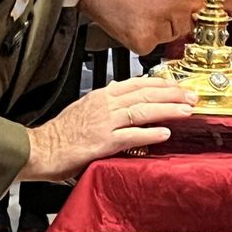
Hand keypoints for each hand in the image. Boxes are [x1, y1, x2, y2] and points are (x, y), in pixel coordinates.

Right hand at [21, 76, 197, 180]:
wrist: (40, 148)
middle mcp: (105, 104)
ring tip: (186, 111)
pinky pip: (130, 135)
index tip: (178, 85)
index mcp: (102, 95)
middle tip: (191, 96)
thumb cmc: (60, 133)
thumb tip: (120, 91)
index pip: (138, 83)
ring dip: (168, 109)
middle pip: (145, 93)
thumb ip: (105, 101)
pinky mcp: (102, 142)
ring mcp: (104, 122)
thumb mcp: (84, 108)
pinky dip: (149, 133)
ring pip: (142, 110)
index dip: (161, 83)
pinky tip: (164, 133)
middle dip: (172, 93)